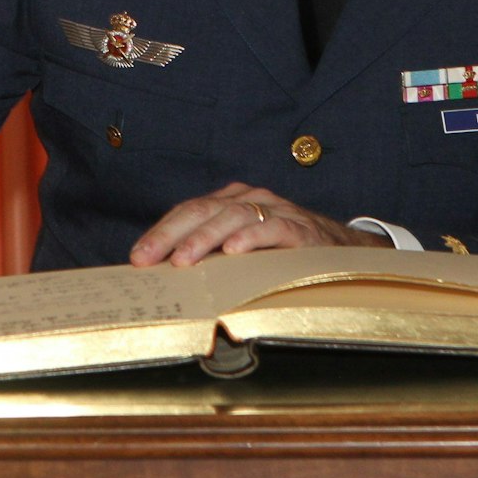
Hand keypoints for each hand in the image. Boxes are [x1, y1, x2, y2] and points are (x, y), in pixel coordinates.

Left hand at [129, 182, 392, 266]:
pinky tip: (233, 253)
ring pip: (232, 217)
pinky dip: (251, 239)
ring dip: (205, 239)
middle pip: (202, 210)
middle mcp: (250, 199)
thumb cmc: (282, 253)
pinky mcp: (300, 229)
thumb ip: (211, 255)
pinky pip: (272, 229)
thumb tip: (166, 277)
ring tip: (183, 260)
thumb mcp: (242, 250)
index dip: (161, 232)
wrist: (340, 251)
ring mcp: (276, 211)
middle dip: (171, 235)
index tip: (138, 258)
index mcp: (230, 202)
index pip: (188, 211)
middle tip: (149, 259)